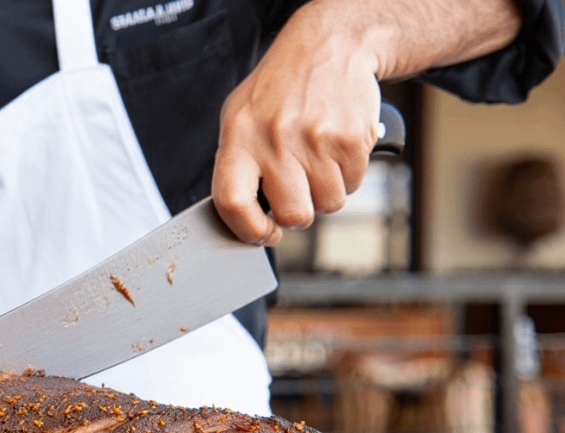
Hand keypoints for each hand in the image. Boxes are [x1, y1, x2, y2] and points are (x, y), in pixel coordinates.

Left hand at [211, 6, 381, 245]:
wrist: (328, 46)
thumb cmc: (279, 90)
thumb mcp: (239, 117)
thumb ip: (236, 166)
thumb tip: (243, 219)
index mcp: (238, 136)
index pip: (232, 201)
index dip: (248, 230)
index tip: (262, 234)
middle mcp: (275, 138)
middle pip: (292, 214)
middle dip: (297, 212)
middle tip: (296, 190)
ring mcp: (316, 139)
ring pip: (327, 205)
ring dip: (324, 192)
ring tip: (315, 159)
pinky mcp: (352, 139)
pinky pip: (352, 185)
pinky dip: (346, 174)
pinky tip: (334, 147)